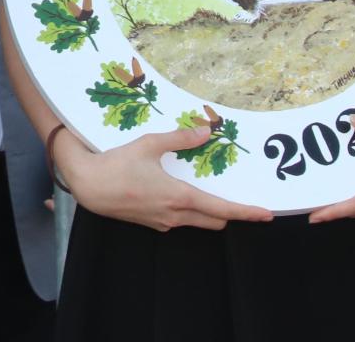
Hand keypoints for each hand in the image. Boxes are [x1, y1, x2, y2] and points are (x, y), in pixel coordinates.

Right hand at [54, 123, 273, 232]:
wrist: (88, 186)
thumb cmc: (118, 163)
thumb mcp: (150, 144)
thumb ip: (181, 139)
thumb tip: (207, 130)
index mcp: (180, 197)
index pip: (222, 210)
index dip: (246, 212)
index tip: (266, 214)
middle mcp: (176, 215)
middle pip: (215, 221)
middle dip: (230, 212)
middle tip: (240, 198)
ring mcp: (164, 223)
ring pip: (198, 222)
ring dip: (210, 212)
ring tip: (212, 194)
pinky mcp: (152, 224)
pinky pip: (180, 221)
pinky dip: (189, 212)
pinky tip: (180, 194)